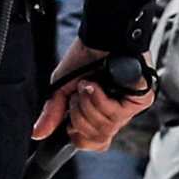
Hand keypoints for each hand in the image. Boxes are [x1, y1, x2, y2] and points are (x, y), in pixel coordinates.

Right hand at [30, 41, 154, 153]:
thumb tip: (37, 133)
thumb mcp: (62, 87)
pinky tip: (97, 85)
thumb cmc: (85, 56)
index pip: (94, 143)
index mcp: (100, 113)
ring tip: (87, 84)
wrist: (99, 35)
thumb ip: (52, 112)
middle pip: (98, 138)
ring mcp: (130, 107)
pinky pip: (116, 114)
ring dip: (88, 104)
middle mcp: (116, 113)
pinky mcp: (141, 99)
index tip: (70, 122)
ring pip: (106, 127)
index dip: (79, 136)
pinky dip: (100, 99)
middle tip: (78, 93)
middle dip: (80, 115)